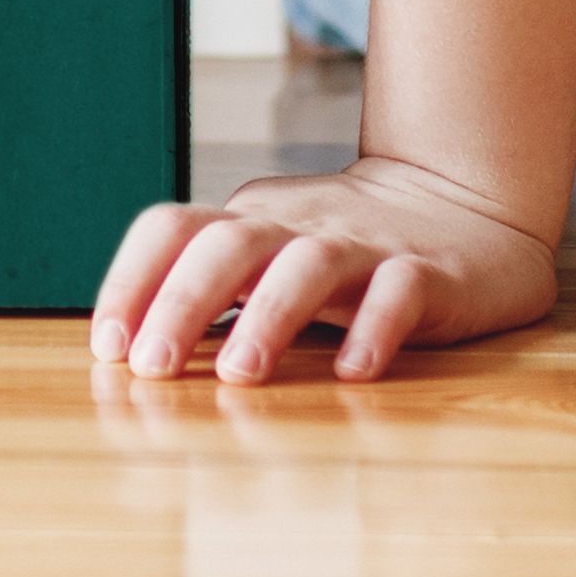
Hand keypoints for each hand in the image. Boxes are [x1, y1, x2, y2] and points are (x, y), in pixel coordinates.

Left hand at [96, 156, 560, 383]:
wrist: (466, 203)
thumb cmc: (346, 248)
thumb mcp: (270, 255)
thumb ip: (214, 290)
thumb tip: (130, 350)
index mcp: (250, 222)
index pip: (172, 228)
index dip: (132, 279)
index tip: (108, 345)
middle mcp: (298, 226)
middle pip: (229, 244)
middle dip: (181, 301)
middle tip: (152, 366)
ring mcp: (364, 245)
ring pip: (308, 264)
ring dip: (268, 316)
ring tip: (239, 373)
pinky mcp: (428, 272)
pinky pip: (399, 293)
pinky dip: (373, 328)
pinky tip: (352, 372)